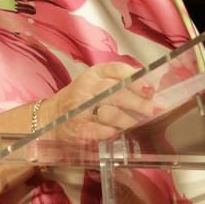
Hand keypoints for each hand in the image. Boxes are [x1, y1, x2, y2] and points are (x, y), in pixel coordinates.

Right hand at [41, 62, 162, 142]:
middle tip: (154, 110)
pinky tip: (118, 132)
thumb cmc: (81, 100)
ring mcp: (81, 109)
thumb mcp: (96, 83)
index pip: (117, 70)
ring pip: (110, 113)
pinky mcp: (79, 129)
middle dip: (138, 102)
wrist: (51, 118)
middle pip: (116, 92)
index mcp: (94, 74)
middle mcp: (86, 88)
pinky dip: (113, 132)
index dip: (136, 80)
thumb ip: (120, 83)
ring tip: (137, 123)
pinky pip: (101, 131)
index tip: (150, 89)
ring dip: (128, 119)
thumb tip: (150, 90)